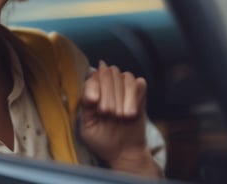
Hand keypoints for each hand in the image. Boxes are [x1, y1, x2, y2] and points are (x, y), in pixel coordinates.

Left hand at [80, 61, 160, 176]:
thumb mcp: (87, 127)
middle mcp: (108, 86)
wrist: (123, 152)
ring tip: (121, 116)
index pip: (93, 76)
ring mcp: (125, 89)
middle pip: (109, 73)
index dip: (95, 87)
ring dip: (123, 97)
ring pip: (125, 76)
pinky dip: (135, 96)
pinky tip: (132, 111)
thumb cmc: (102, 140)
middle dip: (109, 94)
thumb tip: (91, 92)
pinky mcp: (140, 95)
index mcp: (92, 91)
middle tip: (109, 114)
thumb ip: (86, 107)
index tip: (96, 105)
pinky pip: (139, 83)